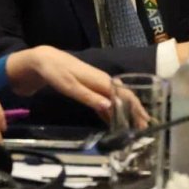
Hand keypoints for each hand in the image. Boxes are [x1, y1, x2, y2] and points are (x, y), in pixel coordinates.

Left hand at [4, 46, 141, 122]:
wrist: (45, 61)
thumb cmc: (57, 73)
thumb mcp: (71, 87)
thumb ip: (89, 97)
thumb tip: (109, 107)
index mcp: (102, 81)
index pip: (125, 95)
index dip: (136, 108)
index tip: (143, 121)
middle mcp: (104, 82)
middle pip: (125, 98)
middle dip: (136, 112)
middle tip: (143, 127)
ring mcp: (99, 84)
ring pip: (117, 100)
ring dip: (126, 112)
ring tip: (133, 126)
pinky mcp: (92, 88)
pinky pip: (107, 100)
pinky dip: (112, 110)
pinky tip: (113, 120)